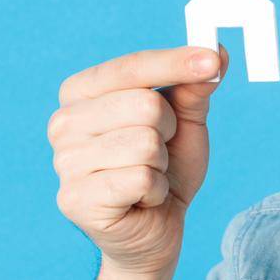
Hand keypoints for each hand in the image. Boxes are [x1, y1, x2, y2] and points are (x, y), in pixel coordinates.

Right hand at [47, 44, 229, 277]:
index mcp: (80, 93)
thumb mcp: (185, 122)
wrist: (156, 229)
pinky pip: (141, 179)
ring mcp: (64, 162)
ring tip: (148, 177)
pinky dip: (156, 191)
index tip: (212, 61)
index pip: (132, 66)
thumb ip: (194, 86)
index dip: (176, 63)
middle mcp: (63, 123)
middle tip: (159, 154)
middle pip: (145, 105)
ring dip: (162, 165)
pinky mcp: (75, 199)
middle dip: (169, 132)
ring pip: (145, 144)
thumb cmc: (165, 167)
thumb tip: (215, 50)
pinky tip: (141, 199)